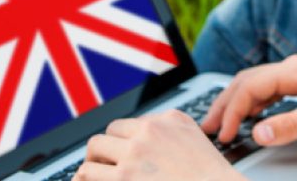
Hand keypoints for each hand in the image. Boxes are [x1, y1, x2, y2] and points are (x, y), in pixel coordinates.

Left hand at [74, 109, 244, 180]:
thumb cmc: (210, 177)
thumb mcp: (194, 138)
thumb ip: (169, 128)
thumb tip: (144, 128)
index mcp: (165, 121)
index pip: (128, 124)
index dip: (119, 142)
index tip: (117, 154)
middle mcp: (148, 132)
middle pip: (109, 133)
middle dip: (102, 151)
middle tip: (101, 165)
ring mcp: (135, 154)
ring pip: (95, 148)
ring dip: (91, 163)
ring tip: (91, 176)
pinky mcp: (125, 177)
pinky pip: (89, 173)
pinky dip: (85, 179)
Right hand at [200, 55, 296, 146]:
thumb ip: (289, 125)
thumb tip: (256, 133)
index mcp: (294, 69)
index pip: (248, 87)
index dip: (231, 112)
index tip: (222, 134)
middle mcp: (294, 67)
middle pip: (247, 82)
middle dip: (225, 104)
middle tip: (208, 126)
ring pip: (259, 85)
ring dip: (239, 103)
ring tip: (225, 121)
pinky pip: (274, 90)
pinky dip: (257, 102)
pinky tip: (257, 115)